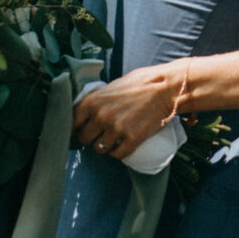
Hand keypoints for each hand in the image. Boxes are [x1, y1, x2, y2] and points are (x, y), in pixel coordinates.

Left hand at [71, 59, 186, 159]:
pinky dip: (119, 152)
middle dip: (91, 138)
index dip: (76, 128)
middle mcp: (101, 116)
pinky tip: (122, 146)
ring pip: (100, 149)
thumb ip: (97, 99)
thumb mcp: (112, 86)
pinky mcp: (132, 138)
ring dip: (105, 146)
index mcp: (92, 101)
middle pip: (84, 139)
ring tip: (113, 139)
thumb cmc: (140, 83)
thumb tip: (85, 111)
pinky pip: (117, 154)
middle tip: (99, 134)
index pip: (72, 123)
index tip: (81, 130)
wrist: (166, 87)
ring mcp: (116, 129)